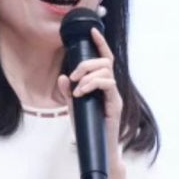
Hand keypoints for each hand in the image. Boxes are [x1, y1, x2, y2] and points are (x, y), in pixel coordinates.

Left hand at [59, 27, 124, 155]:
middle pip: (105, 62)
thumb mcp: (73, 106)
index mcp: (102, 85)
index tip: (92, 31)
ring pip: (106, 72)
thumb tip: (62, 77)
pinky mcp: (116, 104)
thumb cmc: (88, 127)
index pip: (105, 59)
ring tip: (78, 89)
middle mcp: (111, 87)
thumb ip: (67, 92)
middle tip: (74, 75)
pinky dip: (93, 85)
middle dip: (87, 63)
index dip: (100, 44)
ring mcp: (114, 95)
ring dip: (89, 76)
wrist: (98, 148)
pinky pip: (108, 85)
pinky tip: (82, 93)